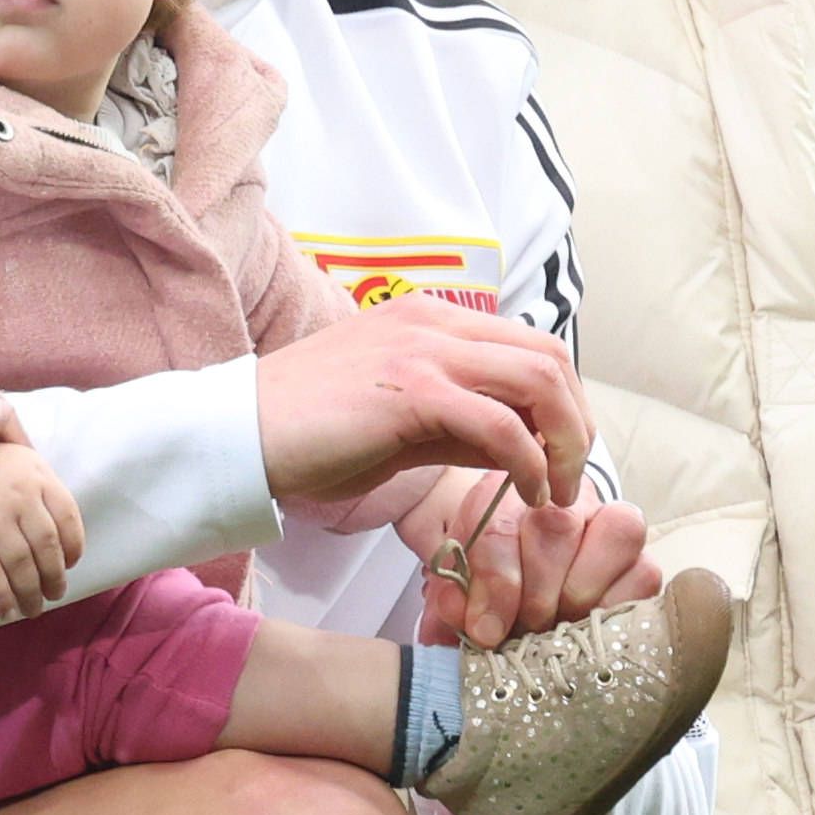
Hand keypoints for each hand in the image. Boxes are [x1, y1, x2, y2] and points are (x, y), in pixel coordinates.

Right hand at [0, 437, 85, 620]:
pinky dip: (1, 598)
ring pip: (21, 564)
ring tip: (33, 609)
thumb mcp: (22, 466)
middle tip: (55, 595)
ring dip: (30, 593)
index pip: (68, 517)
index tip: (71, 565)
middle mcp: (19, 495)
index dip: (74, 547)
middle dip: (54, 577)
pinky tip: (7, 612)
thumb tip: (65, 547)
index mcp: (38, 476)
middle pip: (46, 546)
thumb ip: (45, 494)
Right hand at [254, 301, 590, 510]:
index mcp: (431, 321)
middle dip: (577, 422)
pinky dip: (531, 463)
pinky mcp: (412, 390)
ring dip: (566, 441)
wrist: (237, 437)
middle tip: (572, 478)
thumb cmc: (308, 435)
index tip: (563, 456)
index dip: (564, 403)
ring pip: (539, 379)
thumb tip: (519, 448)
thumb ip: (460, 425)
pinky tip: (528, 494)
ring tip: (558, 492)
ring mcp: (424, 350)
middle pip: (549, 357)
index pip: (531, 346)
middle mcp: (435, 323)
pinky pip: (501, 423)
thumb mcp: (399, 423)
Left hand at [416, 475, 652, 644]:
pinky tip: (586, 629)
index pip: (502, 524)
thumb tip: (467, 620)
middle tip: (523, 630)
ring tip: (557, 629)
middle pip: (557, 526)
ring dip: (580, 592)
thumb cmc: (490, 599)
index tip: (483, 628)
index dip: (495, 581)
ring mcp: (611, 523)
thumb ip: (454, 603)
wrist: (523, 608)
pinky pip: (645, 572)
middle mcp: (564, 497)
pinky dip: (616, 606)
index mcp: (509, 496)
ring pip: (616, 532)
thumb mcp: (460, 597)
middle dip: (536, 592)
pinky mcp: (642, 560)